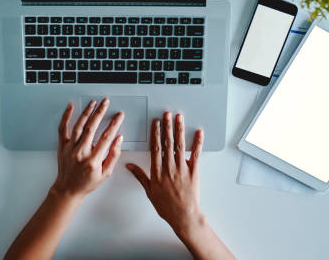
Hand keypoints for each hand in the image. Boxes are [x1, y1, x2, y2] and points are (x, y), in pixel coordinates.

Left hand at [51, 98, 123, 199]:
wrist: (68, 189)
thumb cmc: (86, 183)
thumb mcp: (105, 173)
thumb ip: (113, 155)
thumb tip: (118, 139)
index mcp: (93, 160)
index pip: (106, 137)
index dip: (114, 124)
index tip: (119, 116)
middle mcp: (80, 152)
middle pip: (91, 127)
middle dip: (100, 112)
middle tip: (106, 102)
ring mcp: (70, 148)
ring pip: (78, 126)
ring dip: (87, 112)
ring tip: (93, 102)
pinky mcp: (62, 146)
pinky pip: (62, 128)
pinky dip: (66, 116)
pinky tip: (71, 107)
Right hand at [126, 112, 234, 259]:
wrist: (183, 216)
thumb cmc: (166, 206)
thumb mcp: (149, 191)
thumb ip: (140, 176)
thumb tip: (129, 166)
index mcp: (157, 172)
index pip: (155, 148)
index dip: (155, 134)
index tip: (155, 123)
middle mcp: (169, 168)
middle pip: (167, 143)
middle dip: (167, 127)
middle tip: (166, 114)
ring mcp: (182, 169)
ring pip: (180, 145)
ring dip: (179, 130)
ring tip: (179, 117)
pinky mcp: (194, 172)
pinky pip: (196, 154)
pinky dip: (197, 142)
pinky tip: (198, 132)